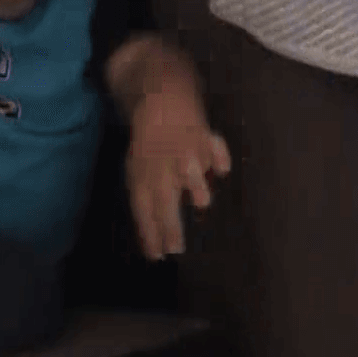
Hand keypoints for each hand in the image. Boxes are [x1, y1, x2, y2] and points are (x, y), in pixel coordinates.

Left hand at [126, 88, 231, 260]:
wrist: (163, 100)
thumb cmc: (151, 143)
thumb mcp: (138, 170)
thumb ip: (147, 198)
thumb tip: (155, 233)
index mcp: (143, 175)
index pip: (143, 209)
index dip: (149, 233)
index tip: (156, 256)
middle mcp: (163, 166)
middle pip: (164, 200)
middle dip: (170, 226)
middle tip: (176, 249)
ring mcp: (185, 152)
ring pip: (191, 174)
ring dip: (196, 188)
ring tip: (199, 202)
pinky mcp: (205, 137)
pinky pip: (214, 153)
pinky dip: (217, 159)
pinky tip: (219, 169)